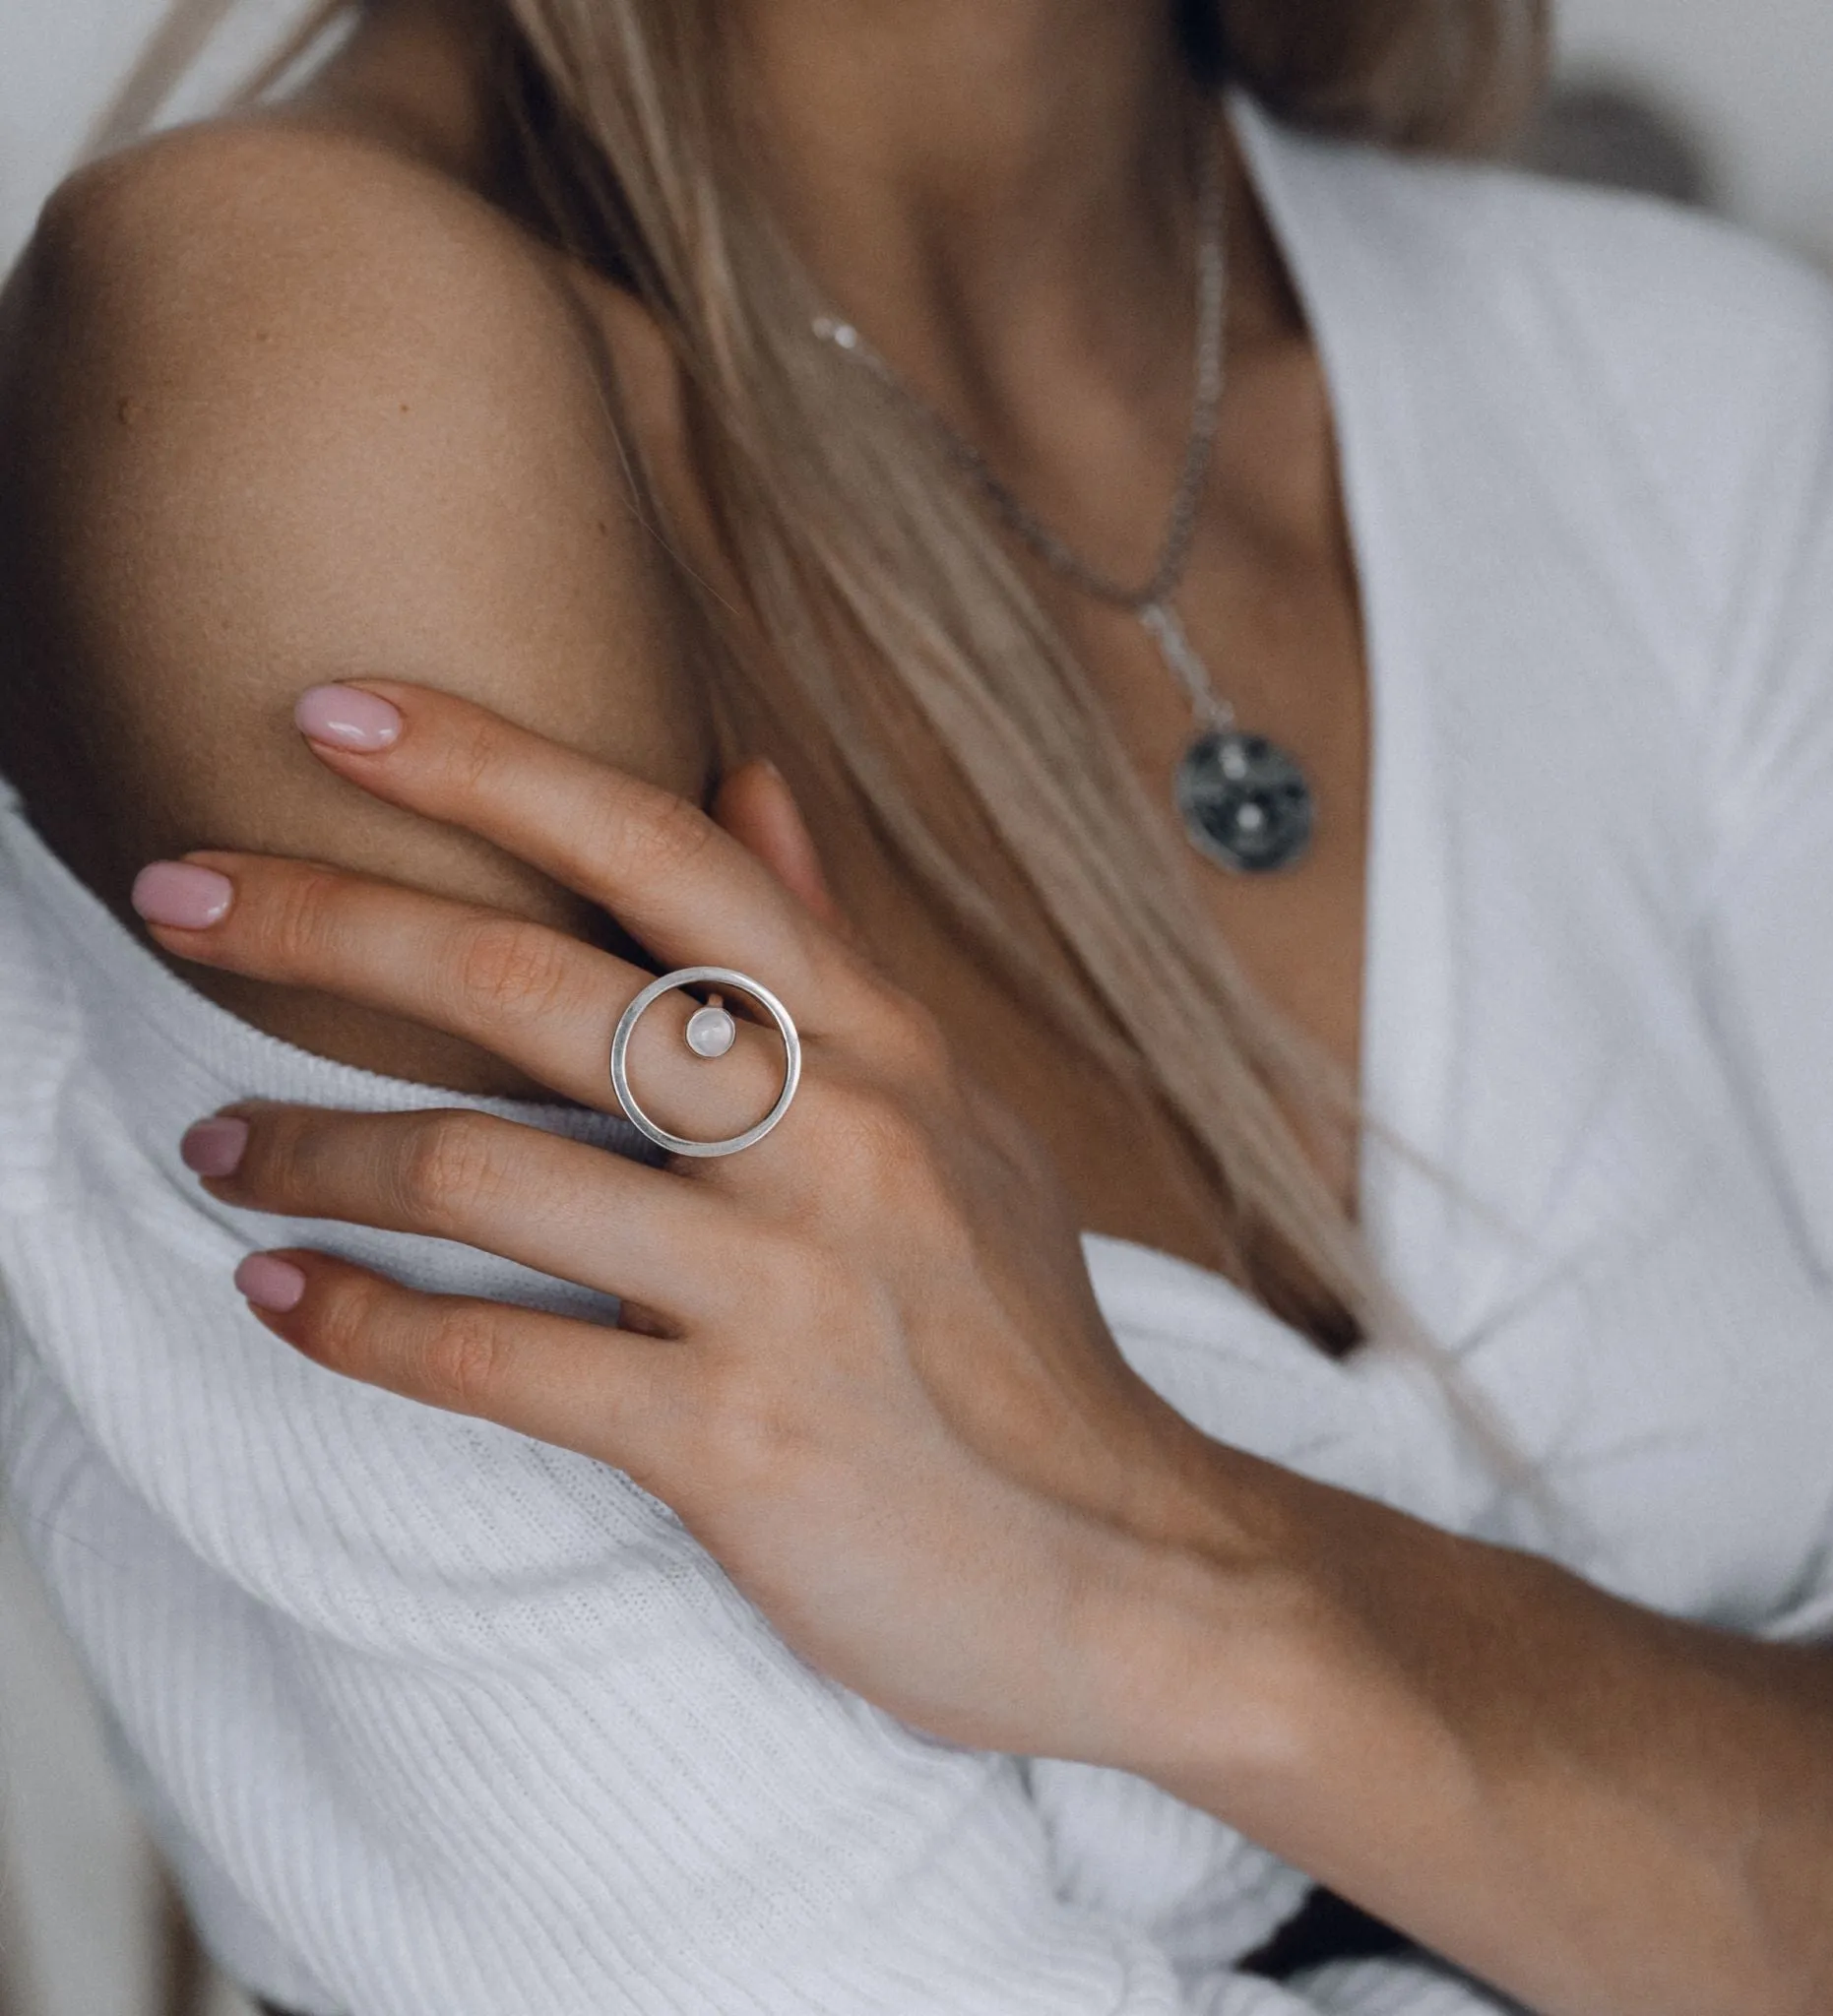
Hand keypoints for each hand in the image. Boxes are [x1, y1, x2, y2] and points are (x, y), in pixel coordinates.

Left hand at [136, 683, 1270, 1763]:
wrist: (1119, 1557)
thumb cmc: (1016, 1332)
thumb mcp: (956, 1113)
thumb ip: (835, 948)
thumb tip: (748, 774)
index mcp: (883, 1042)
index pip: (667, 850)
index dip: (488, 763)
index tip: (331, 709)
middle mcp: (835, 1136)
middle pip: (537, 983)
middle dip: (328, 920)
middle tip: (177, 894)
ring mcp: (783, 1288)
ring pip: (480, 1175)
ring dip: (311, 1153)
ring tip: (219, 1149)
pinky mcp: (735, 1439)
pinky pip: (494, 1362)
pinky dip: (356, 1329)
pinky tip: (279, 1300)